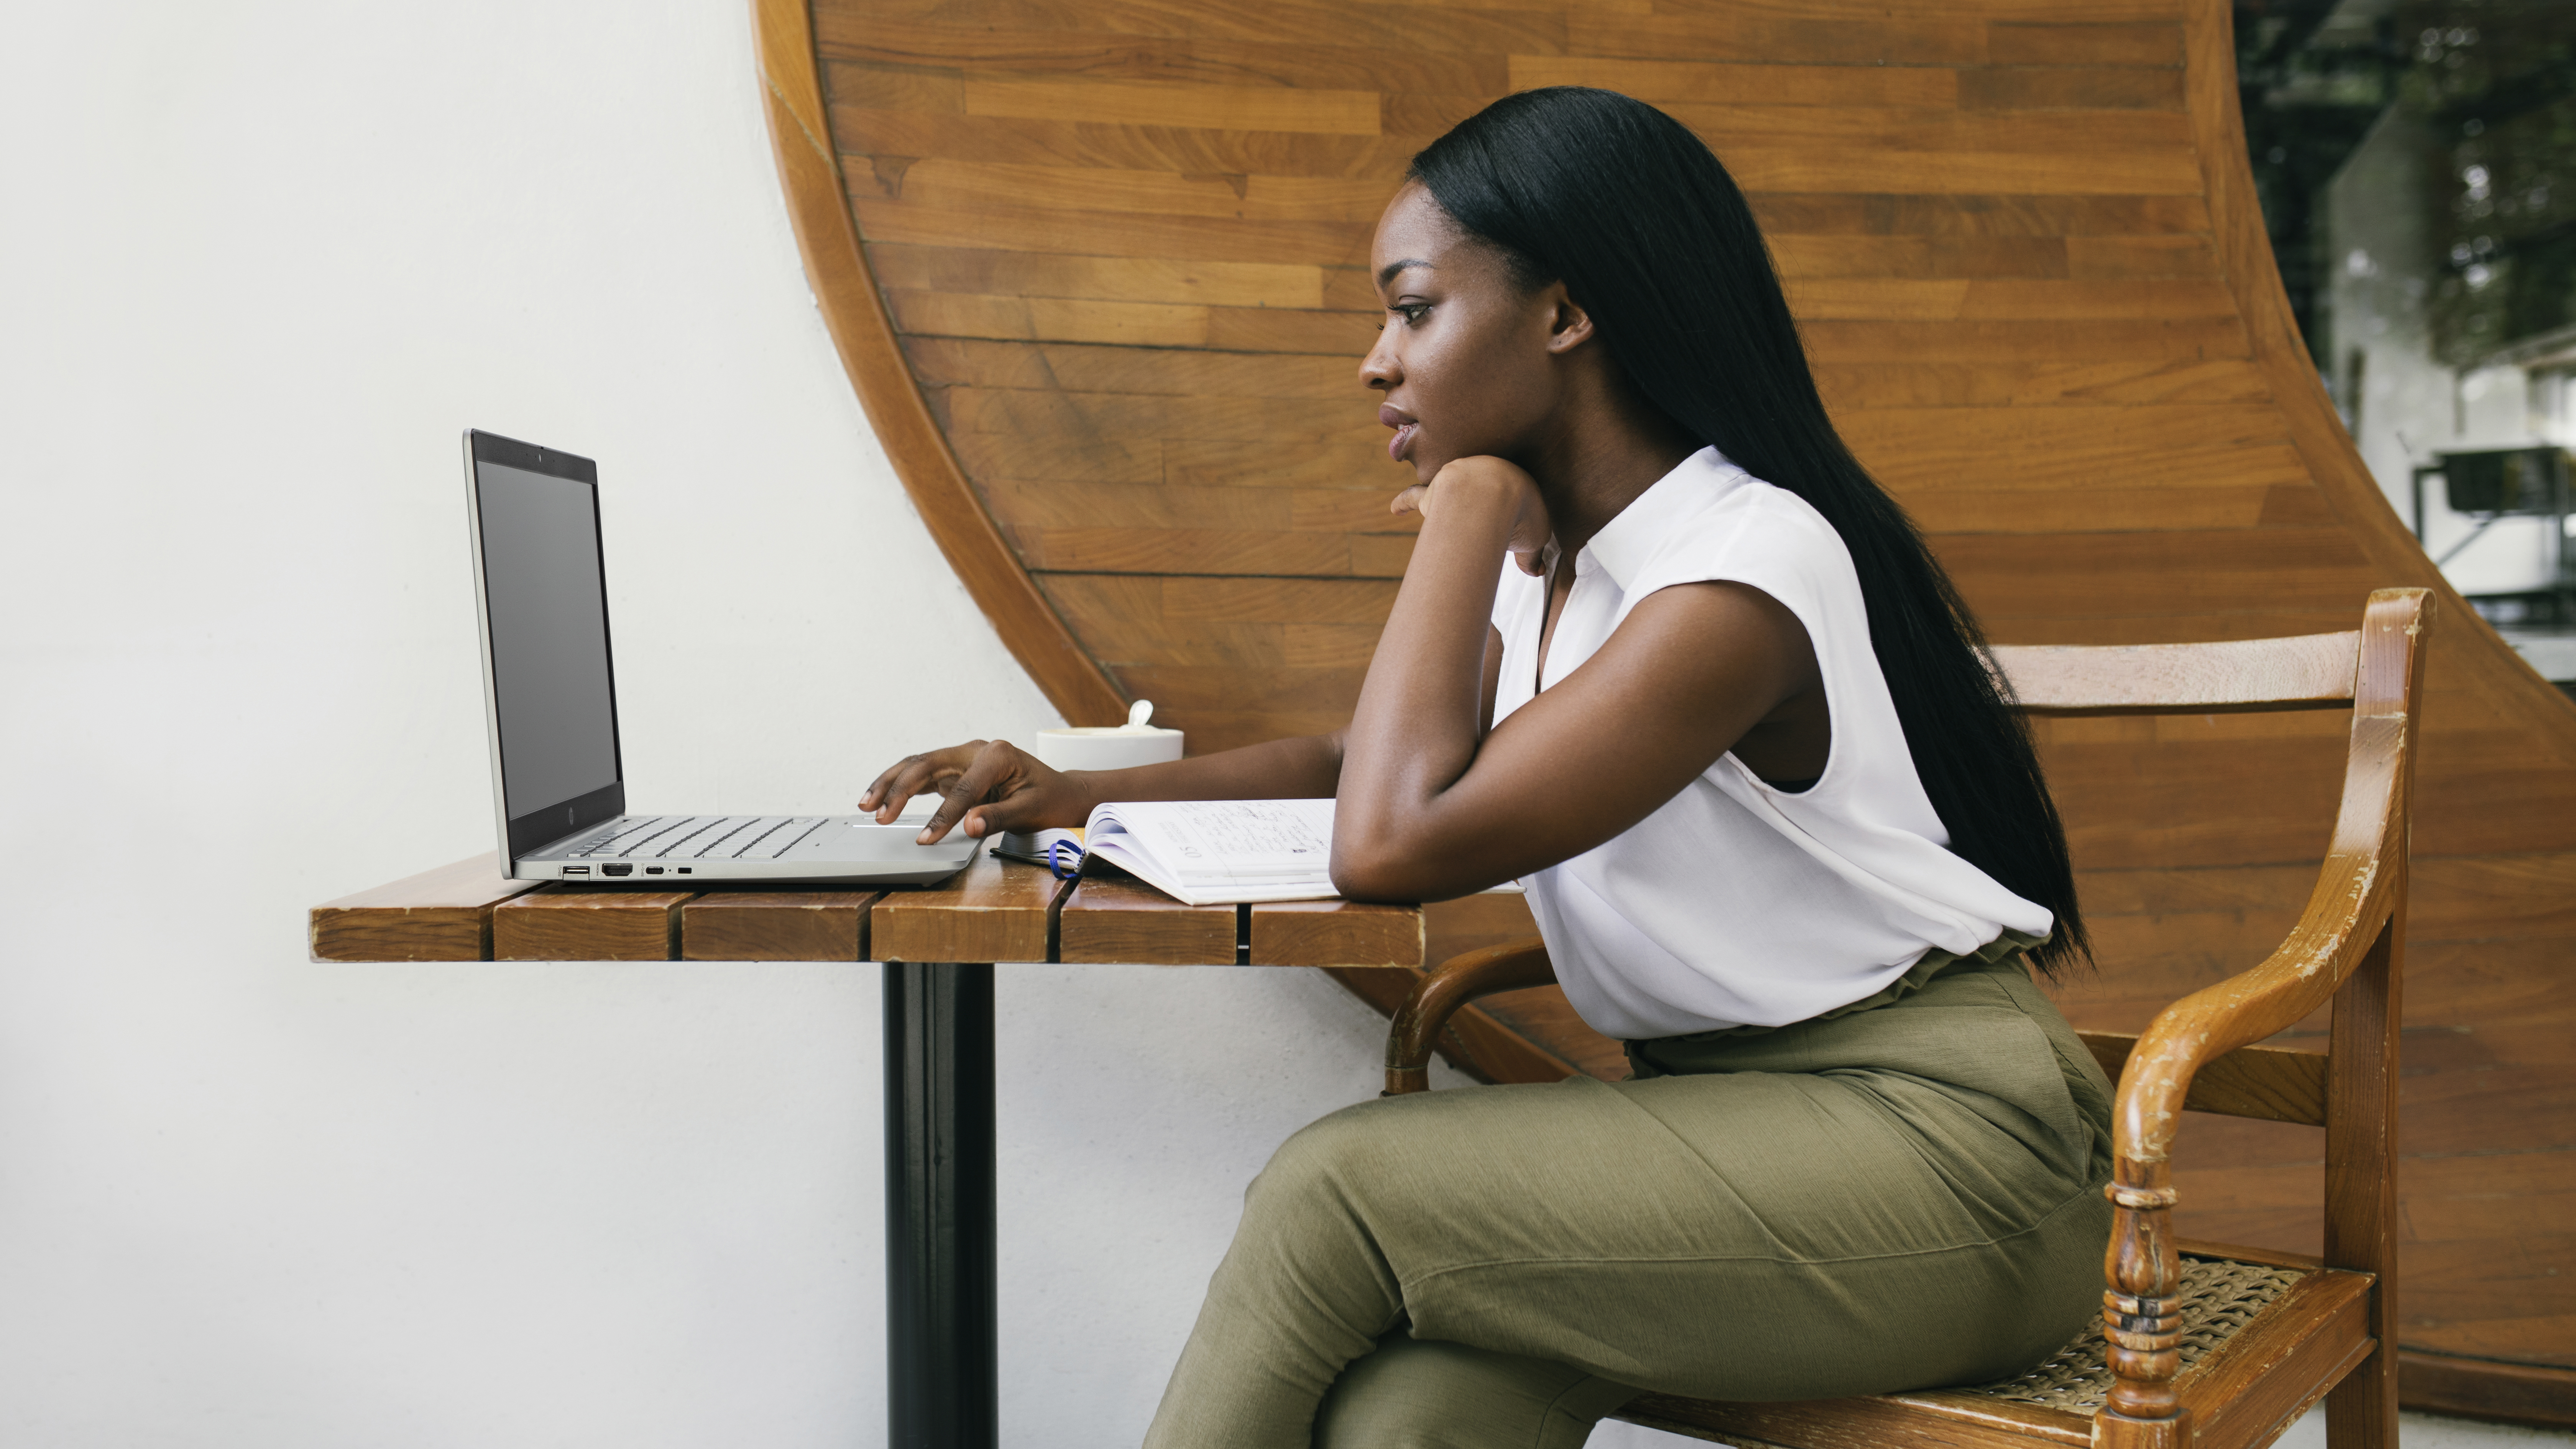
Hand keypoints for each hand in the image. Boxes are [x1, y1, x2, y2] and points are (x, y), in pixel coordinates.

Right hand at [858, 739, 1094, 843]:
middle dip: (899, 789)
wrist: (1059, 792)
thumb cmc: (1048, 799)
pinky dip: (900, 787)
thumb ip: (998, 816)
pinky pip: (921, 776)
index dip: (943, 816)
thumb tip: (970, 825)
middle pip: (926, 764)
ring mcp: (962, 758)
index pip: (962, 788)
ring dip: (890, 784)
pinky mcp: (954, 770)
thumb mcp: (1030, 810)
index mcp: (996, 755)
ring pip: (917, 766)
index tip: (926, 839)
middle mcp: (975, 750)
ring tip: (866, 805)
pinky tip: (881, 801)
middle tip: (880, 815)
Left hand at [1390, 455, 1553, 575]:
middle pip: (1479, 488)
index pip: (1512, 495)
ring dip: (1447, 503)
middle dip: (1480, 501)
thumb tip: (1535, 570)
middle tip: (1479, 518)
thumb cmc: (1521, 512)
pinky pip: (1414, 496)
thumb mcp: (1536, 537)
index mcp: (1512, 478)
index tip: (1512, 525)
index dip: (1513, 512)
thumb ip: (1532, 554)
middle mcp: (1482, 471)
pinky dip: (1404, 502)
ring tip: (1445, 518)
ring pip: (1449, 491)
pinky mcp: (1433, 492)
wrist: (1495, 492)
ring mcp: (1456, 479)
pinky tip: (1395, 509)